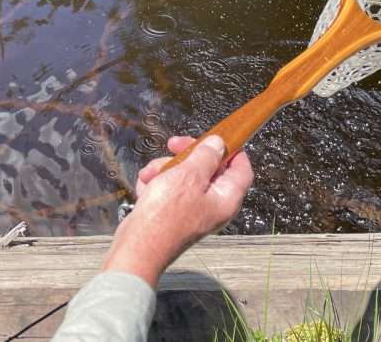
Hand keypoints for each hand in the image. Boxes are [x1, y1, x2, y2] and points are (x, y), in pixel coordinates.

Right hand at [101, 134, 252, 287]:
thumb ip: (206, 156)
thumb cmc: (166, 214)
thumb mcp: (188, 176)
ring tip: (150, 176)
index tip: (216, 136)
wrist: (139, 245)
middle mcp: (214, 204)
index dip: (232, 150)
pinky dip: (157, 184)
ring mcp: (194, 209)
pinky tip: (145, 189)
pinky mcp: (174, 212)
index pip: (241, 169)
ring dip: (165, 169)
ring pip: (184, 175)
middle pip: (209, 168)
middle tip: (173, 144)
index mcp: (226, 198)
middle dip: (187, 155)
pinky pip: (169, 188)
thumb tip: (219, 144)